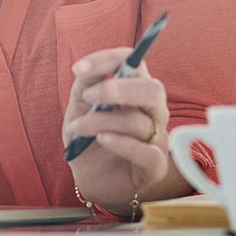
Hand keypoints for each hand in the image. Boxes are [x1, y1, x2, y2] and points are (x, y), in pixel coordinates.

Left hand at [62, 47, 171, 213]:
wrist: (89, 176)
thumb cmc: (88, 136)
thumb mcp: (80, 106)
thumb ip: (86, 83)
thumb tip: (85, 68)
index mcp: (137, 90)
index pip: (134, 63)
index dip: (109, 60)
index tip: (78, 69)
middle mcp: (153, 111)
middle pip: (152, 89)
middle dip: (117, 90)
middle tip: (87, 97)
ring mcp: (157, 138)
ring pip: (139, 122)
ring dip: (100, 122)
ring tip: (77, 128)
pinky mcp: (155, 166)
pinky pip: (147, 152)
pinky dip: (122, 144)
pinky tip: (102, 140)